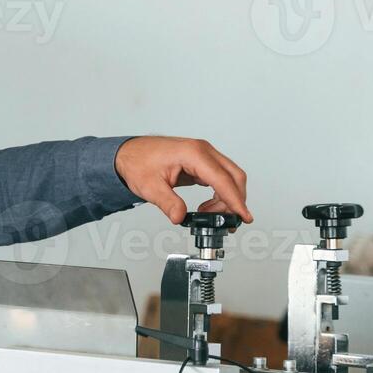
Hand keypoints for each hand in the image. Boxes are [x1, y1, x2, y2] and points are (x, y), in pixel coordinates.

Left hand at [114, 136, 252, 224]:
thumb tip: (180, 217)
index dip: (235, 200)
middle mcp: (203, 151)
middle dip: (235, 201)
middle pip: (234, 177)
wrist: (129, 153)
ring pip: (230, 177)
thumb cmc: (137, 162)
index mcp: (193, 153)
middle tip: (229, 222)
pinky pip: (220, 178)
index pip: (223, 180)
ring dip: (227, 198)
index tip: (244, 216)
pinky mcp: (201, 161)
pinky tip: (207, 206)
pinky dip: (220, 193)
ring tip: (210, 215)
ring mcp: (204, 155)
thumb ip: (167, 202)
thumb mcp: (150, 187)